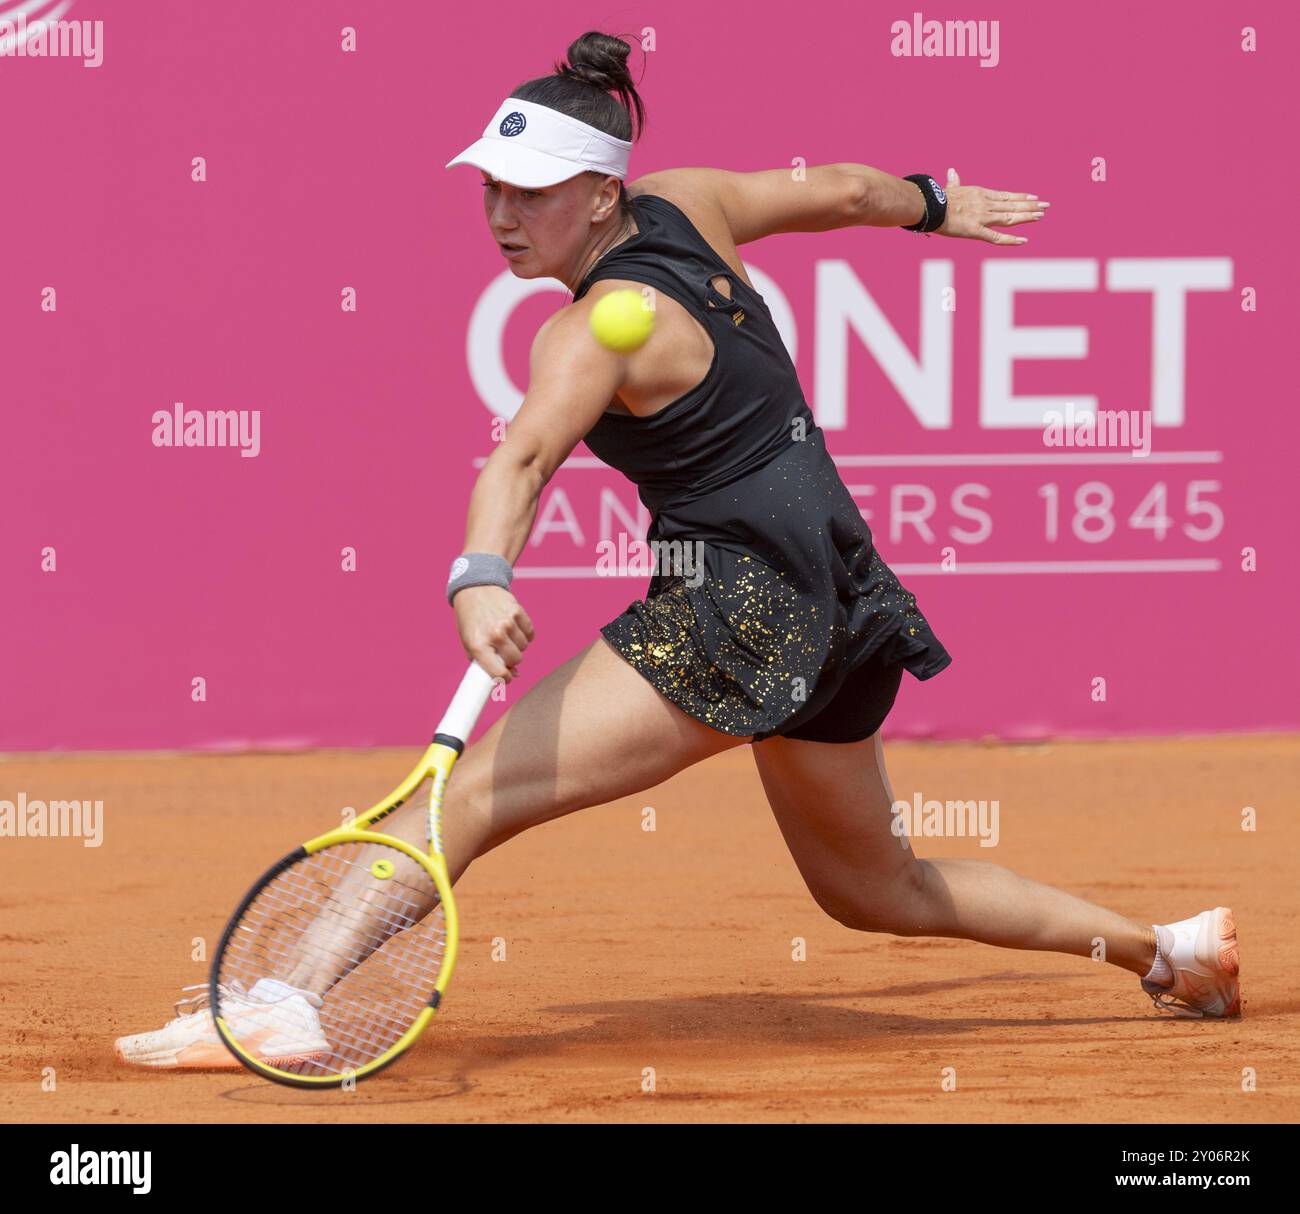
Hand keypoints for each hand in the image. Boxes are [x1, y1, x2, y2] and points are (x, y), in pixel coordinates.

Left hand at [453, 585, 534, 682]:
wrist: (474, 589)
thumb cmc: (471, 621)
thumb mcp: (470, 642)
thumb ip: (487, 662)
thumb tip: (514, 674)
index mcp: (478, 645)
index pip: (499, 673)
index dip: (505, 678)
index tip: (507, 677)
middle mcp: (494, 634)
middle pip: (516, 660)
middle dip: (511, 659)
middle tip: (503, 651)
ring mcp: (507, 622)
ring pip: (524, 647)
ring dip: (518, 645)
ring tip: (506, 636)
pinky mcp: (517, 611)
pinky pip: (530, 633)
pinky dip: (525, 634)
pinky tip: (514, 628)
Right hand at [934, 167, 1048, 244]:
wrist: (930, 206)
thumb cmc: (937, 198)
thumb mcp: (949, 188)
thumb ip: (954, 181)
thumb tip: (952, 170)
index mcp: (980, 194)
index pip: (1006, 196)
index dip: (1020, 197)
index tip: (1033, 197)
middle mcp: (986, 204)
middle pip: (1012, 205)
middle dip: (1030, 205)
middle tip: (1046, 205)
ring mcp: (982, 217)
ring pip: (1009, 217)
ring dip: (1026, 216)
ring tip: (1041, 215)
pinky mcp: (976, 231)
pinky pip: (996, 237)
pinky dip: (1010, 239)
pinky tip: (1024, 240)